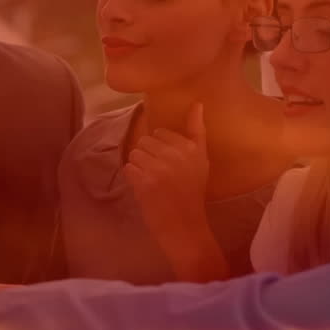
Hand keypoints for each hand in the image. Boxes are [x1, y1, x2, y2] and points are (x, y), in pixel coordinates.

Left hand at [124, 102, 209, 235]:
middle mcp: (177, 155)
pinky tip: (145, 189)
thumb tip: (197, 103)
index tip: (170, 166)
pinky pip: (128, 168)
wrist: (185, 226)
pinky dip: (132, 179)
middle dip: (148, 157)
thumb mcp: (201, 160)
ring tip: (152, 182)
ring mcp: (160, 168)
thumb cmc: (192, 192)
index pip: (160, 133)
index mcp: (192, 148)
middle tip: (160, 176)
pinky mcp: (145, 182)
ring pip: (134, 153)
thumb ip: (197, 131)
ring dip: (139, 168)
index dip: (161, 149)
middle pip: (145, 141)